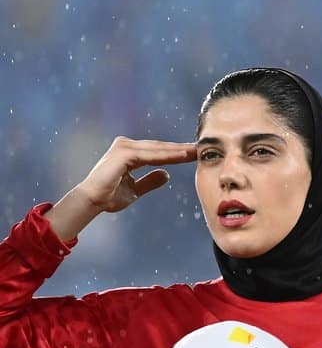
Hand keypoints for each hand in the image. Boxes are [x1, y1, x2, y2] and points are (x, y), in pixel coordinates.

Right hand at [49, 136, 197, 242]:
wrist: (92, 201)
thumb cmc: (109, 196)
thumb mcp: (135, 190)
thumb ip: (150, 181)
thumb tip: (166, 174)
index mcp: (130, 153)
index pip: (158, 152)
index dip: (176, 153)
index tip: (195, 154)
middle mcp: (126, 146)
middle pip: (160, 147)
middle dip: (181, 148)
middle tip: (202, 148)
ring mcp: (124, 147)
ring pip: (157, 149)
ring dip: (178, 150)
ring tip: (197, 151)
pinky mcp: (124, 153)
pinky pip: (151, 155)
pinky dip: (167, 156)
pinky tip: (183, 156)